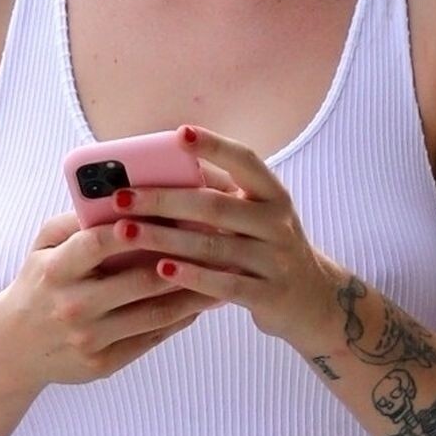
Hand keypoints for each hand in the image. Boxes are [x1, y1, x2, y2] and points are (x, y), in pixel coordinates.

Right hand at [2, 208, 220, 386]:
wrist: (14, 347)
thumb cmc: (38, 283)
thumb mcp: (43, 247)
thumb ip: (76, 221)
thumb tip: (119, 194)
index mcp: (56, 270)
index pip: (98, 244)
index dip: (134, 227)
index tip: (172, 210)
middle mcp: (73, 306)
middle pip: (140, 281)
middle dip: (183, 257)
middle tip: (218, 239)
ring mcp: (90, 339)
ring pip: (155, 313)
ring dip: (194, 292)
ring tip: (224, 271)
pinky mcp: (104, 364)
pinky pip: (152, 338)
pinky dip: (181, 319)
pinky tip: (202, 301)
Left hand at [111, 123, 342, 345]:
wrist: (315, 301)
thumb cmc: (268, 249)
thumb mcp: (256, 216)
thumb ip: (221, 195)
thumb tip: (160, 170)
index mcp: (273, 194)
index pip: (245, 160)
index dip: (214, 146)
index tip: (179, 133)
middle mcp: (277, 223)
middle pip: (214, 206)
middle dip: (163, 200)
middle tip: (121, 197)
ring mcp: (276, 260)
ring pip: (213, 245)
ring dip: (164, 239)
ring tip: (125, 232)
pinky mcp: (269, 295)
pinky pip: (225, 284)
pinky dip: (192, 276)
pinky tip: (161, 271)